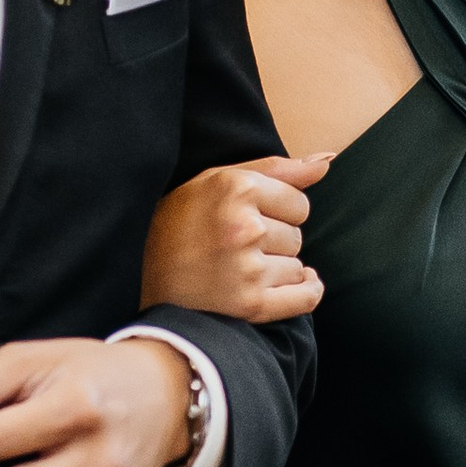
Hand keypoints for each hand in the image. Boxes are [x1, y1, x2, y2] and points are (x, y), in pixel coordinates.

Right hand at [141, 156, 329, 321]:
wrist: (138, 281)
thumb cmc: (179, 224)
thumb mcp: (215, 181)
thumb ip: (276, 169)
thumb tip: (327, 160)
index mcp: (235, 188)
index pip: (299, 201)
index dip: (277, 212)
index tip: (248, 220)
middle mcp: (244, 226)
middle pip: (297, 234)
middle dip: (275, 240)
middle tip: (235, 248)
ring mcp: (248, 268)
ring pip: (298, 265)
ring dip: (277, 269)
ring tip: (239, 269)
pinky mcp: (251, 305)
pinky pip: (306, 296)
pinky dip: (303, 292)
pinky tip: (281, 286)